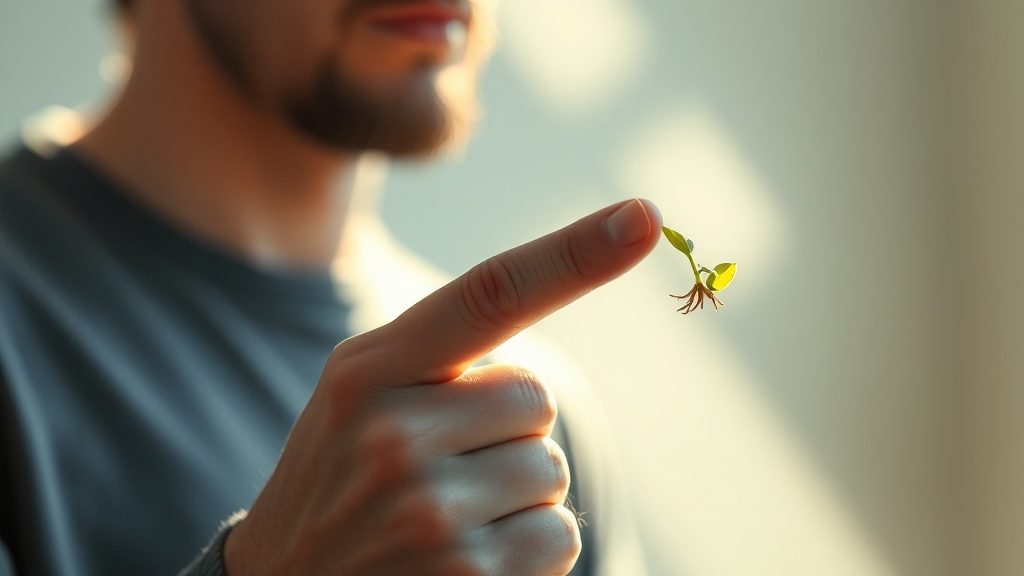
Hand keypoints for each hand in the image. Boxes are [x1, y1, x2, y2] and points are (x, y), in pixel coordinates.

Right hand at [222, 199, 661, 575]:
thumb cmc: (340, 480)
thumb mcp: (358, 397)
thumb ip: (435, 353)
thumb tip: (550, 322)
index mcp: (369, 371)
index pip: (489, 295)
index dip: (573, 254)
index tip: (644, 218)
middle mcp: (393, 434)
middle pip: (535, 397)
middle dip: (504, 432)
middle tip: (439, 469)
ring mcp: (428, 510)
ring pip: (549, 469)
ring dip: (515, 496)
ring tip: (442, 519)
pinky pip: (558, 535)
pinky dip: (528, 551)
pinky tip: (464, 562)